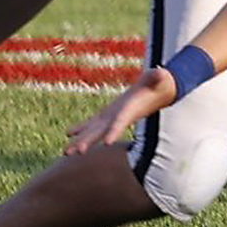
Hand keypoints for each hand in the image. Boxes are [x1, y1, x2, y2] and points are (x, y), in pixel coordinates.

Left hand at [62, 67, 176, 154]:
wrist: (158, 92)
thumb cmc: (159, 83)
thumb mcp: (158, 78)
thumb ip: (158, 77)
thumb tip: (160, 73)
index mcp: (130, 110)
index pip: (121, 122)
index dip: (114, 131)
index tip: (106, 143)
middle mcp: (119, 118)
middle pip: (102, 132)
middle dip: (89, 141)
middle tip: (76, 152)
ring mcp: (112, 117)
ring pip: (94, 131)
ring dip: (80, 140)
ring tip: (66, 152)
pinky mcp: (109, 113)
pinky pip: (93, 123)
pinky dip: (81, 128)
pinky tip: (69, 133)